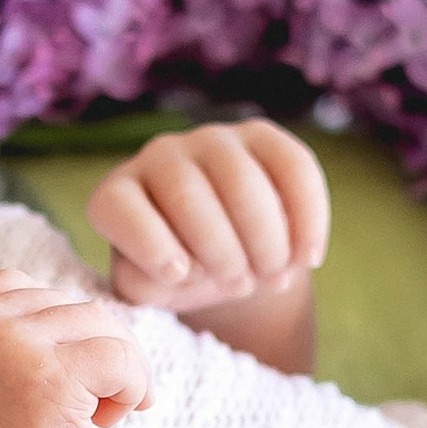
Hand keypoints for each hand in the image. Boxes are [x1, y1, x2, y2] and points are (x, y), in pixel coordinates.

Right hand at [0, 269, 152, 427]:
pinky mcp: (51, 375)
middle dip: (89, 349)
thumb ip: (4, 339)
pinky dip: (134, 384)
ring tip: (103, 416)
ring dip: (116, 368)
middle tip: (92, 405)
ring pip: (97, 323)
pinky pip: (120, 355)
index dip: (51, 327)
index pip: (15, 286)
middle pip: (62, 303)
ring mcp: (9, 346)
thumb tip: (90, 314)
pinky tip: (116, 419)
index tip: (57, 377)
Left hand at [85, 121, 327, 370]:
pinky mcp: (261, 137)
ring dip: (264, 239)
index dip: (149, 243)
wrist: (229, 257)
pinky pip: (291, 166)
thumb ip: (145, 284)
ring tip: (272, 277)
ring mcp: (211, 141)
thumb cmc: (182, 274)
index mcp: (119, 196)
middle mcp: (159, 157)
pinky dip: (306, 217)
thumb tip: (176, 267)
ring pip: (240, 180)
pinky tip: (307, 257)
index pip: (119, 206)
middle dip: (220, 251)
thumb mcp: (153, 290)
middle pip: (187, 194)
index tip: (180, 277)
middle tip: (239, 285)